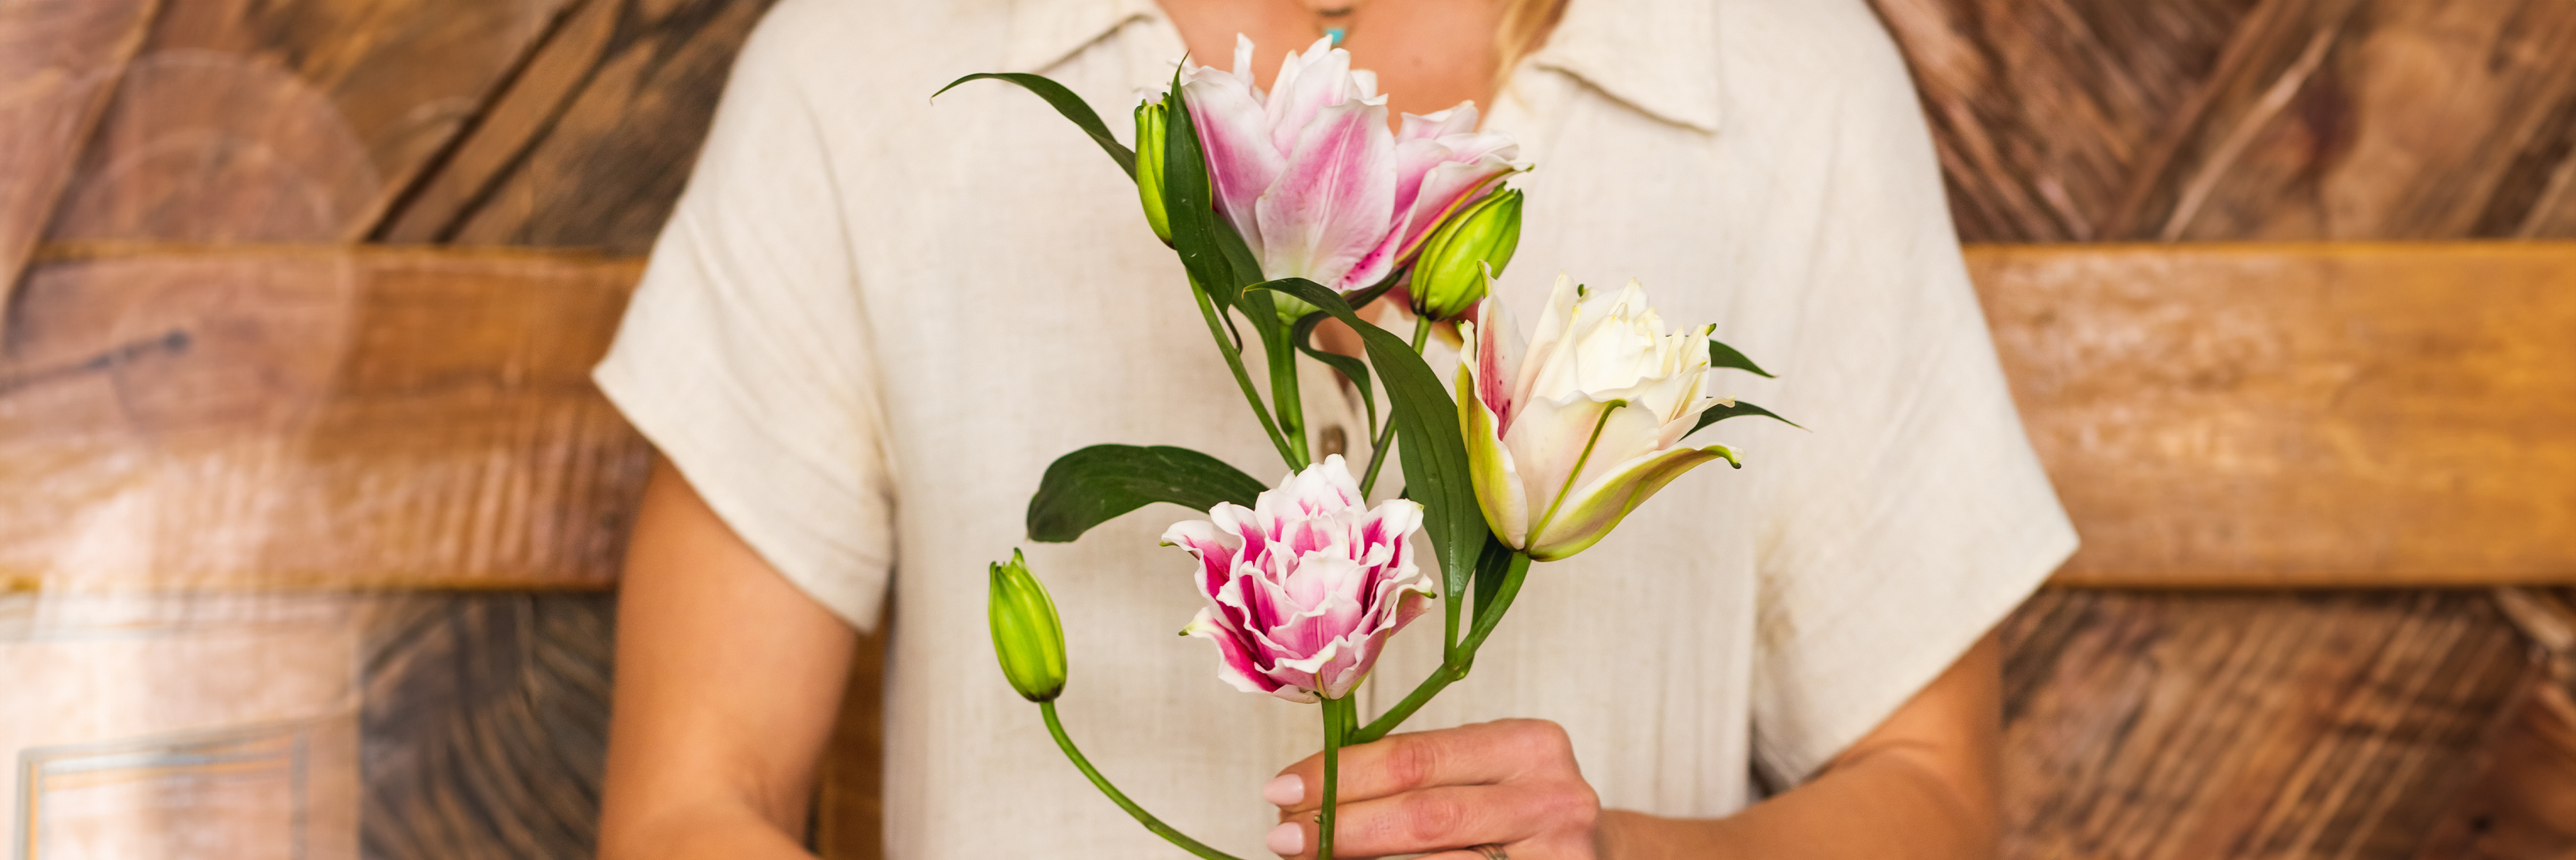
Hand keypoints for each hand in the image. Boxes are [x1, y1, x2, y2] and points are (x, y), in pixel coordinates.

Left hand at [1262, 719, 1602, 859]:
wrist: (1602, 857)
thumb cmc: (1518, 810)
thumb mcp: (1483, 772)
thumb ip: (1415, 773)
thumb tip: (1307, 794)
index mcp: (1529, 744)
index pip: (1415, 758)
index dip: (1341, 776)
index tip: (1281, 789)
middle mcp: (1553, 797)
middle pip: (1424, 816)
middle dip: (1341, 827)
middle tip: (1283, 838)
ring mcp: (1559, 856)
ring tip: (1311, 859)